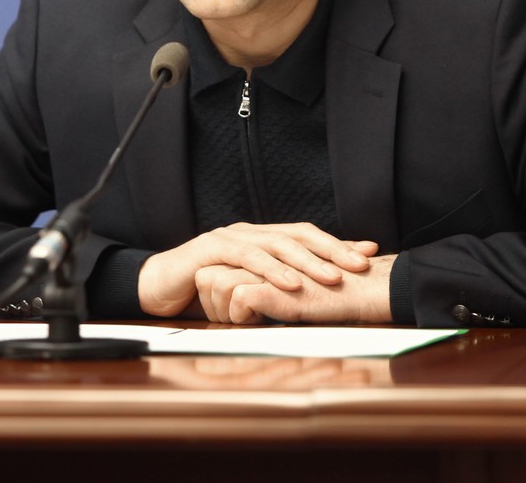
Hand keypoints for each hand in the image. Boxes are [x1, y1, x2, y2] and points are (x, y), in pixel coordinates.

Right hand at [137, 222, 376, 317]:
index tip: (368, 255)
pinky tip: (291, 284)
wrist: (157, 288)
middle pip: (296, 234)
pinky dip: (271, 271)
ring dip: (307, 262)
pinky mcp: (209, 251)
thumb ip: (277, 285)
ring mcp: (228, 238)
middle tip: (359, 265)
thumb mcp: (249, 288)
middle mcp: (248, 233)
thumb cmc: (205, 289)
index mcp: (261, 237)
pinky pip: (246, 258)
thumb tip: (317, 292)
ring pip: (275, 244)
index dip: (336, 244)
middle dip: (331, 249)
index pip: (305, 235)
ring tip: (333, 278)